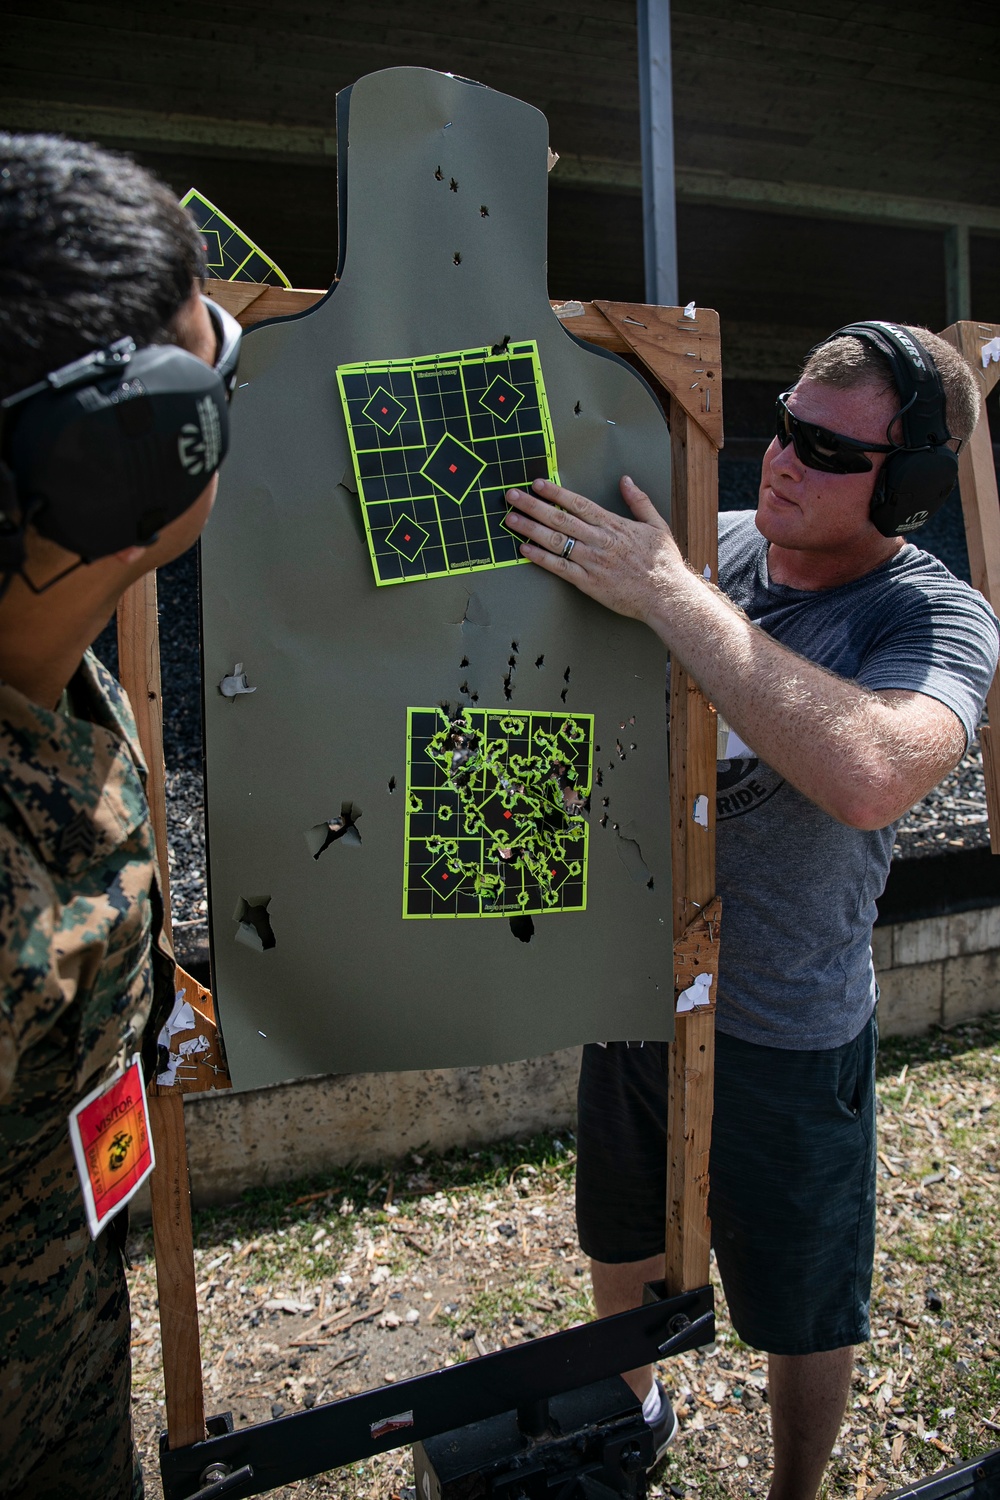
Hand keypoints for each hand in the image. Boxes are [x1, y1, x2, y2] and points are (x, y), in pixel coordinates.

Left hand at [504, 476, 682, 623]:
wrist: (666, 595)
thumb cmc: (663, 563)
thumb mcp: (657, 525)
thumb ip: (639, 501)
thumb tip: (626, 480)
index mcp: (613, 525)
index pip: (578, 503)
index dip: (555, 492)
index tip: (537, 484)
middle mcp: (599, 540)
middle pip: (560, 518)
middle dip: (533, 505)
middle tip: (512, 496)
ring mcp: (592, 561)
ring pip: (555, 540)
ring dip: (530, 528)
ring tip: (511, 519)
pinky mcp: (588, 582)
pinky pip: (559, 567)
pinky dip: (540, 558)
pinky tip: (524, 549)